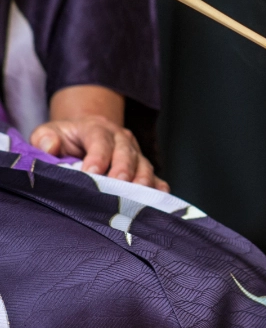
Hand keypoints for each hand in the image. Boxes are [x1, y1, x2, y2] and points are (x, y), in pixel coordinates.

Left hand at [31, 116, 169, 191]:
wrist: (86, 134)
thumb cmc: (66, 139)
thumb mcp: (49, 132)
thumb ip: (45, 138)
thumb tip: (50, 148)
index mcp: (97, 128)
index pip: (99, 139)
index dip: (97, 156)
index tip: (91, 173)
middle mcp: (121, 139)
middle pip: (126, 152)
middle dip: (123, 169)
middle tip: (118, 185)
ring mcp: (135, 153)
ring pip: (144, 165)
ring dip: (142, 180)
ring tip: (137, 196)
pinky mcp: (143, 168)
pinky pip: (156, 177)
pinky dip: (159, 188)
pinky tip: (159, 199)